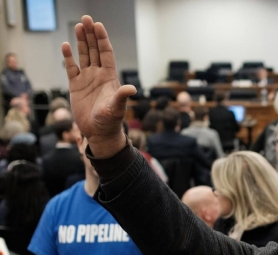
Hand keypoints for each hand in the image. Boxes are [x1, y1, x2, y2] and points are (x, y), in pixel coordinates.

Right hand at [61, 16, 135, 157]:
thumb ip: (122, 97)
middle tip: (86, 19)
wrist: (99, 133)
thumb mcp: (117, 108)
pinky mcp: (76, 86)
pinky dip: (68, 57)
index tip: (98, 25)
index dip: (102, 39)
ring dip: (81, 41)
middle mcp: (99, 75)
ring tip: (79, 26)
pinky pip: (71, 68)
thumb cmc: (110, 122)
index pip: (106, 53)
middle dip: (91, 35)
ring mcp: (87, 79)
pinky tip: (66, 45)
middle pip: (94, 50)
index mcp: (110, 77)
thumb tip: (132, 88)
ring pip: (84, 56)